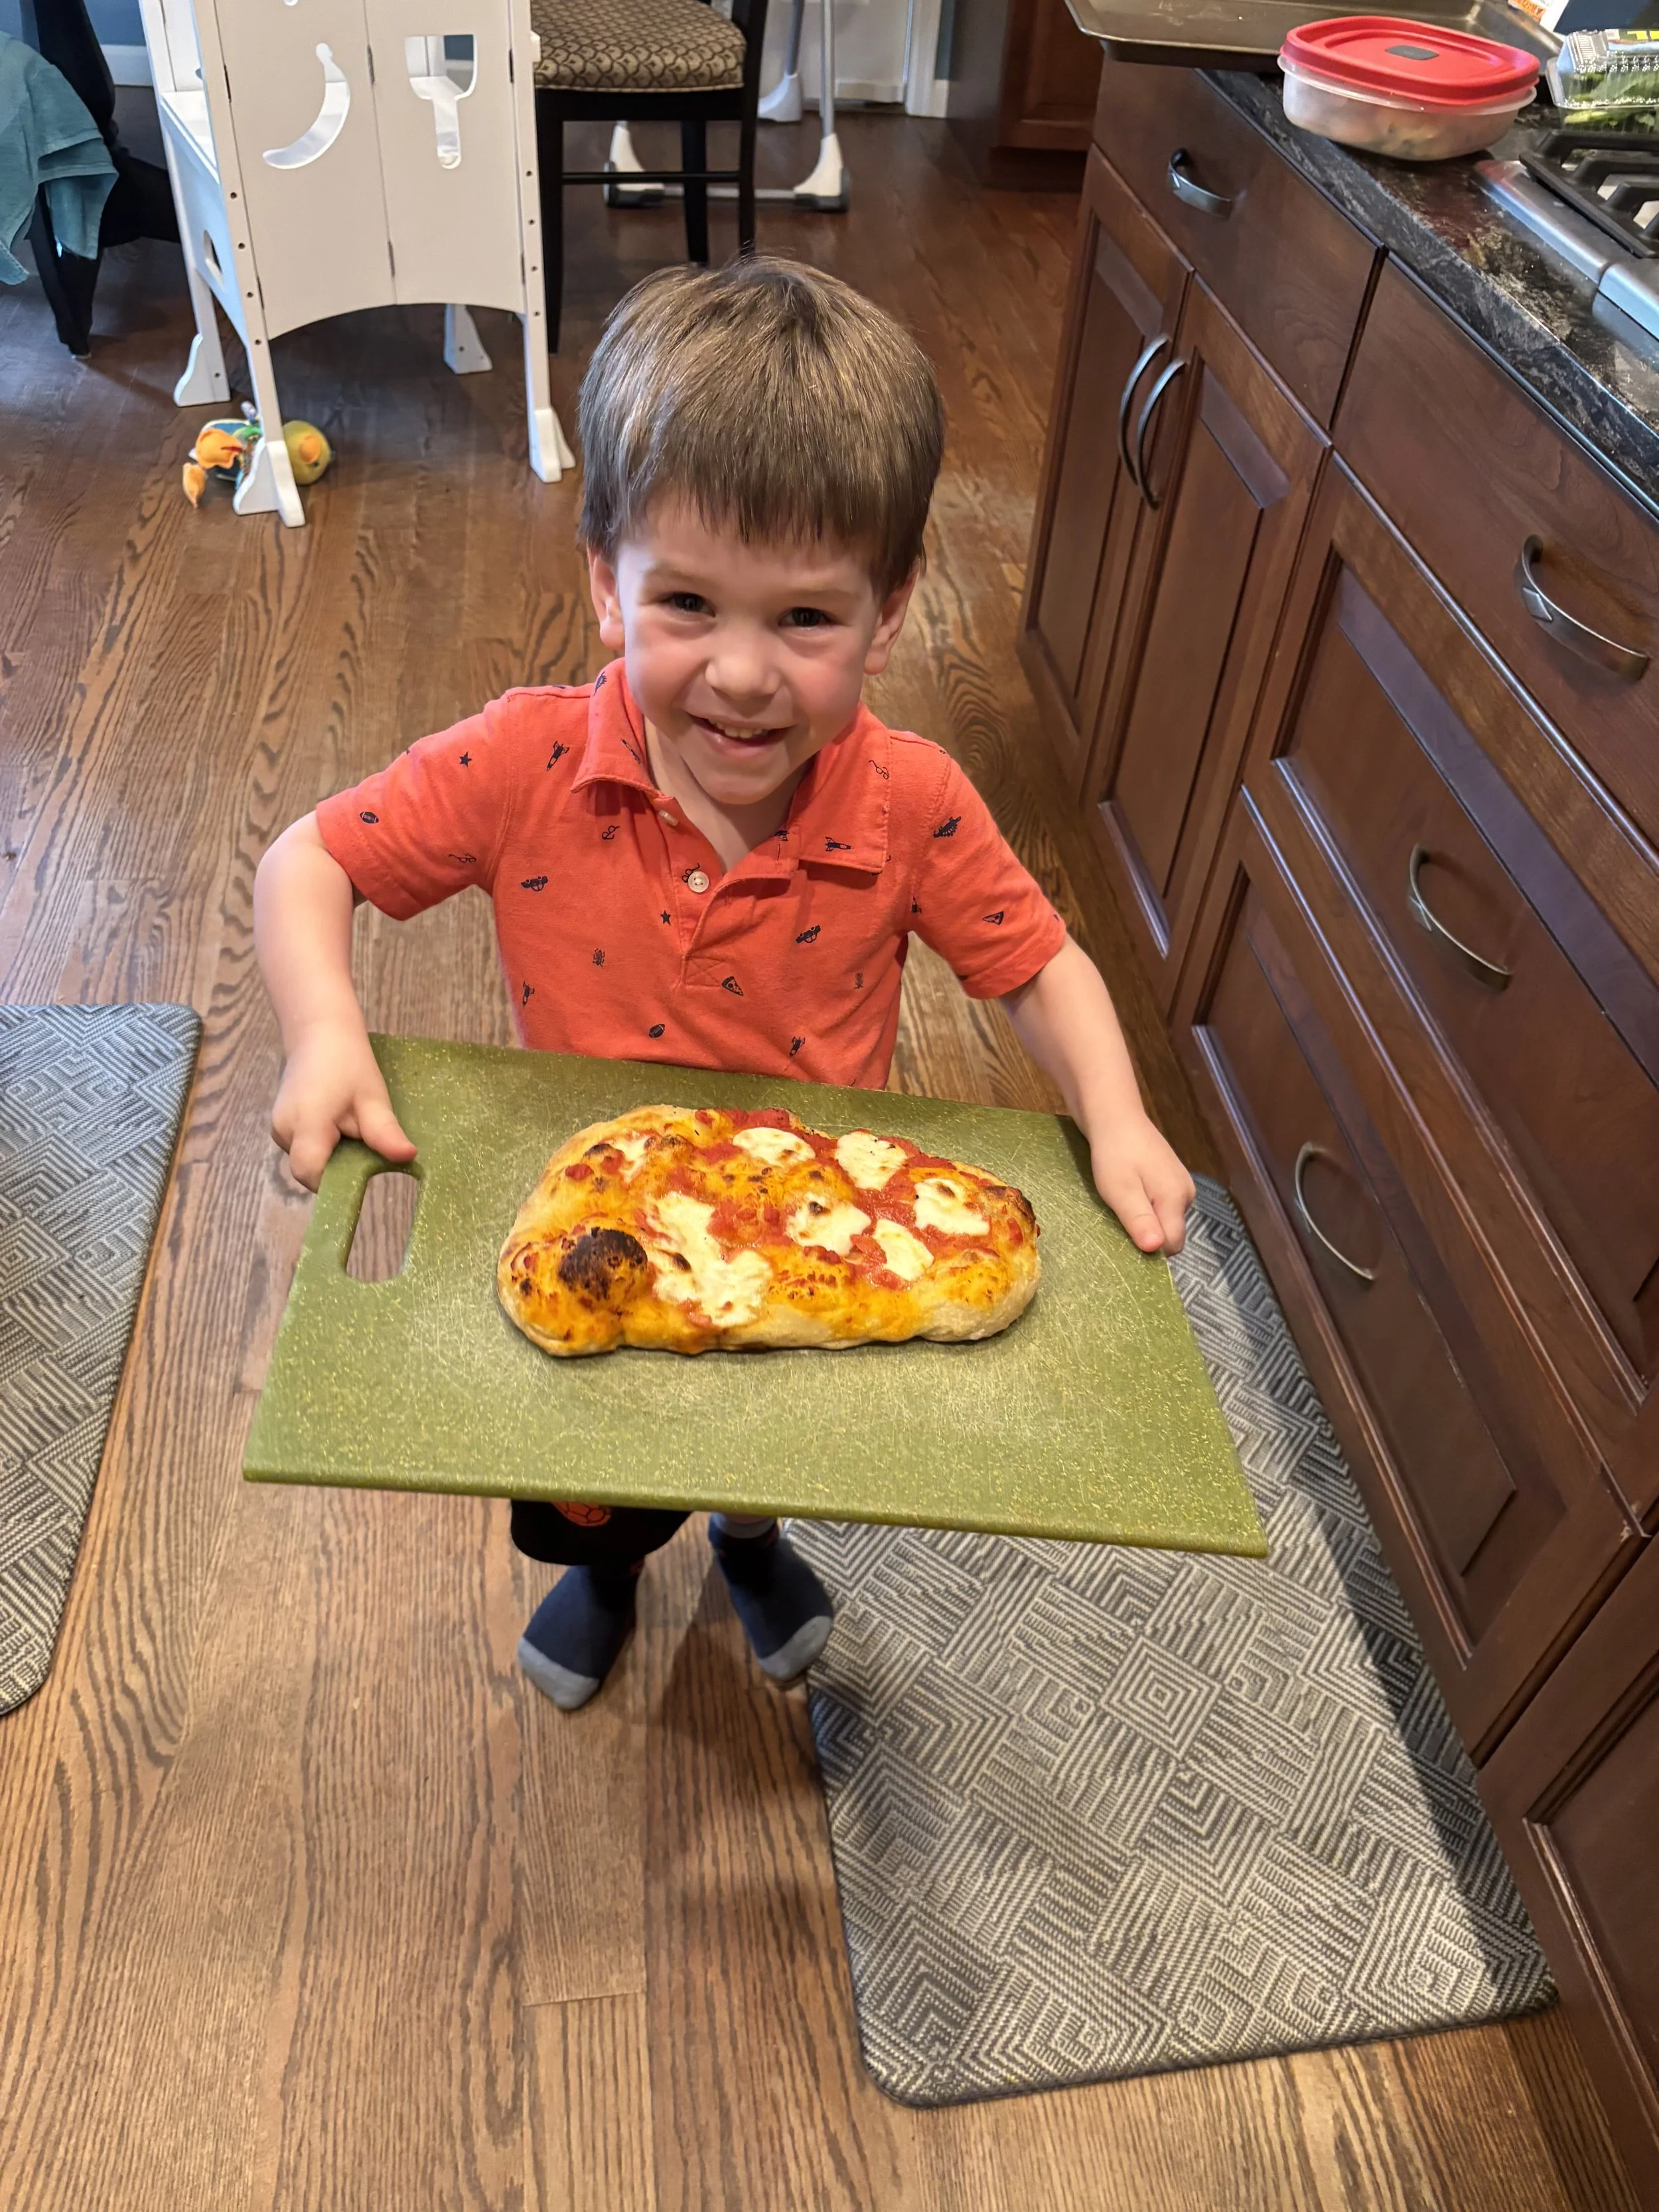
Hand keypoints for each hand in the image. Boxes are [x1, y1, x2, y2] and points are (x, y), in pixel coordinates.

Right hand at [270, 1023, 415, 1191]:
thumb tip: (408, 1157)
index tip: (363, 1176)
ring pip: (308, 1160)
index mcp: (305, 1123)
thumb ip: (384, 1132)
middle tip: (364, 1143)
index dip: (336, 1184)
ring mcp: (279, 1129)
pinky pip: (304, 1149)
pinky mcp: (282, 1126)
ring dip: (333, 1155)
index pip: (311, 1174)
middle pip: (310, 1171)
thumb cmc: (348, 1061)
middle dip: (339, 1168)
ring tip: (352, 1126)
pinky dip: (324, 1145)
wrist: (318, 1032)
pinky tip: (340, 1124)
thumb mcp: (373, 1097)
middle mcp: (284, 1131)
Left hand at [1089, 1113, 1195, 1254]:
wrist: (1115, 1116)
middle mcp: (1186, 1193)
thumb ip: (1140, 1220)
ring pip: (1165, 1219)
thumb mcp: (1120, 1190)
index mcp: (1177, 1198)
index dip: (1149, 1247)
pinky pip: (1162, 1205)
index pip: (1172, 1245)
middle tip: (1119, 1216)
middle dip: (1147, 1233)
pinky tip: (1128, 1191)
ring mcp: (1180, 1184)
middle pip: (1171, 1233)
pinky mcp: (1171, 1178)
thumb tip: (1156, 1249)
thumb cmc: (1114, 1153)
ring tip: (1122, 1201)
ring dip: (1145, 1219)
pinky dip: (1146, 1205)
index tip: (1125, 1237)